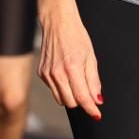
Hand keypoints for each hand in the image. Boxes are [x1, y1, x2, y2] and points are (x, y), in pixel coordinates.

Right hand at [38, 5, 101, 120]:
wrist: (57, 23)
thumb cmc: (76, 36)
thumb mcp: (91, 57)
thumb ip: (93, 80)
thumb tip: (97, 99)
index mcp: (72, 67)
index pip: (82, 97)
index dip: (91, 108)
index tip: (97, 115)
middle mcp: (57, 73)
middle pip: (71, 102)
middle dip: (81, 100)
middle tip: (88, 92)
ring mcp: (47, 74)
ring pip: (61, 99)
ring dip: (71, 96)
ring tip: (76, 80)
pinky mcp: (41, 74)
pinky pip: (53, 90)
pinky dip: (62, 88)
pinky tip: (66, 74)